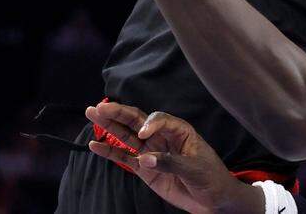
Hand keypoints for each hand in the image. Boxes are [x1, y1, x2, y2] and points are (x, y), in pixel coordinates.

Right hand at [86, 102, 264, 213]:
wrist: (213, 199)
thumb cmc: (210, 177)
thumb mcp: (194, 168)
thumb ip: (169, 162)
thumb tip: (145, 159)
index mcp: (179, 130)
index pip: (159, 119)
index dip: (150, 124)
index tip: (143, 135)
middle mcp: (162, 137)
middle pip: (137, 121)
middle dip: (119, 113)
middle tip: (100, 107)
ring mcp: (151, 152)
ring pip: (127, 136)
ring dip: (110, 127)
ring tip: (92, 114)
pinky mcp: (145, 169)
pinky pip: (125, 158)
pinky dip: (110, 153)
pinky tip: (95, 145)